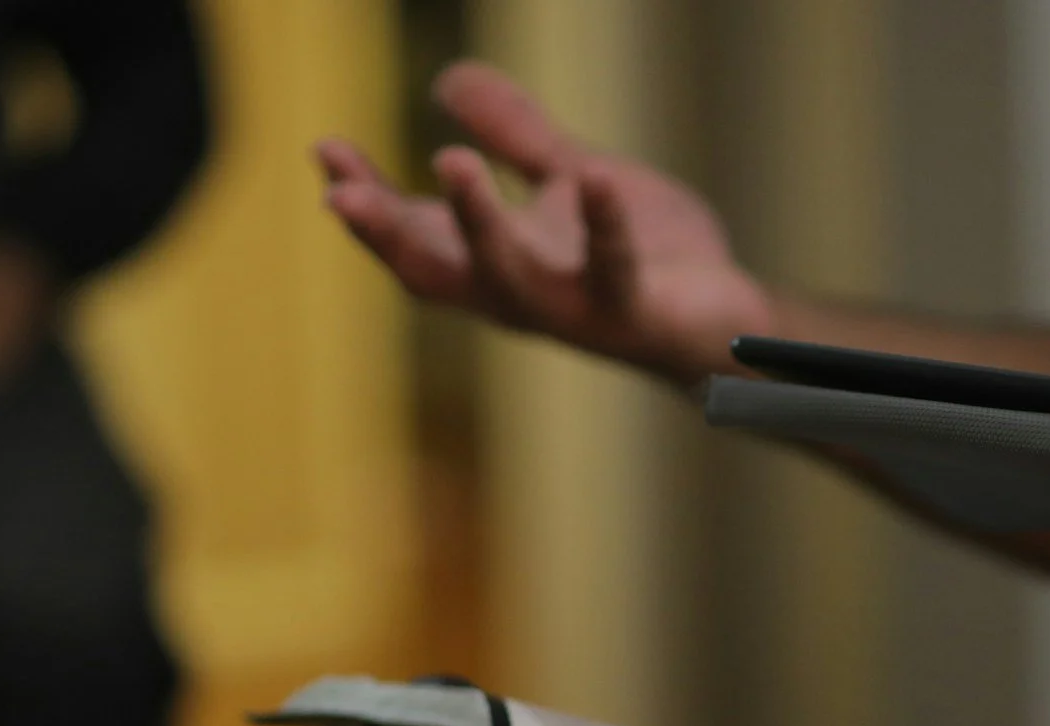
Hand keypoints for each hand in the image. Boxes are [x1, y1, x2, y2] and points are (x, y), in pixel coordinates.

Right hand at [315, 61, 774, 385]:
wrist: (725, 320)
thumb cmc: (646, 259)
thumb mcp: (569, 179)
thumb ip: (516, 136)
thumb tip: (447, 80)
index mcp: (497, 262)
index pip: (414, 236)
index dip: (366, 199)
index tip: (324, 149)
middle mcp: (522, 295)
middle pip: (436, 273)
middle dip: (386, 233)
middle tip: (339, 192)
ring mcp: (575, 311)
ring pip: (510, 282)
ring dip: (476, 227)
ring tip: (450, 163)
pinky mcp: (635, 314)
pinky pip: (615, 273)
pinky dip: (606, 227)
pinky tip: (597, 181)